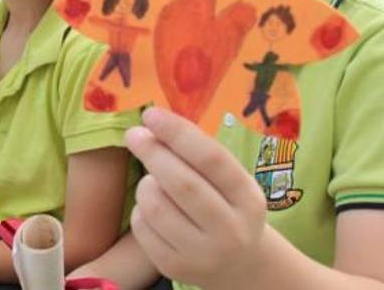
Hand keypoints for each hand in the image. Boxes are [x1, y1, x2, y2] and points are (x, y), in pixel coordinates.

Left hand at [125, 108, 267, 288]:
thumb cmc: (228, 208)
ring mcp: (203, 254)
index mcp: (248, 199)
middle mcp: (231, 230)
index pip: (212, 159)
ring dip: (145, 184)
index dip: (178, 133)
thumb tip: (153, 123)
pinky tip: (153, 207)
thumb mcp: (231, 183)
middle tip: (134, 135)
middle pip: (181, 183)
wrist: (240, 265)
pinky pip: (142, 228)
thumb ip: (200, 156)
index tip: (151, 114)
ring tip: (152, 180)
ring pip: (156, 206)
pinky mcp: (175, 268)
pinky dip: (140, 209)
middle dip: (153, 152)